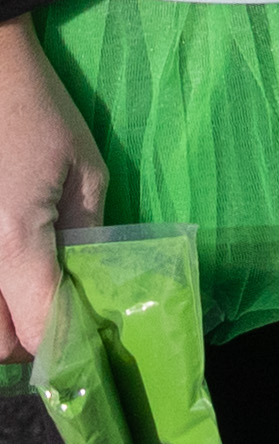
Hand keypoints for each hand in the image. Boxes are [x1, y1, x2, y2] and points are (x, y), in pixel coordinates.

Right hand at [0, 17, 103, 365]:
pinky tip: (7, 276)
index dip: (68, 343)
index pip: (39, 328)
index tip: (92, 339)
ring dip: (3, 324)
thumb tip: (92, 283)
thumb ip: (87, 232)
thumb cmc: (35, 113)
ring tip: (32, 292)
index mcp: (13, 243)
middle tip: (61, 316)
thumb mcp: (84, 169)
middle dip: (31, 341)